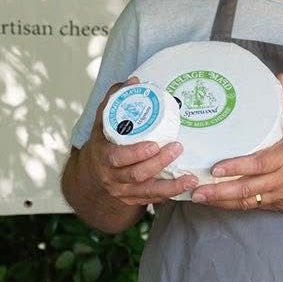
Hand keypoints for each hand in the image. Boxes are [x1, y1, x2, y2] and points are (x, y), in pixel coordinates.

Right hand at [81, 77, 197, 204]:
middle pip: (136, 174)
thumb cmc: (103, 142)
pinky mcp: (132, 200)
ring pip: (147, 192)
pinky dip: (169, 195)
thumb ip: (116, 99)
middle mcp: (111, 176)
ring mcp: (121, 191)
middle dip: (158, 163)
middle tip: (178, 148)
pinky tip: (185, 188)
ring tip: (190, 177)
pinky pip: (152, 200)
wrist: (92, 173)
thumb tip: (134, 81)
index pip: (117, 157)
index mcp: (103, 156)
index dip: (136, 153)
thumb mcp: (103, 120)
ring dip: (170, 186)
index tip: (154, 144)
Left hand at [190, 74, 282, 210]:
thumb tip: (279, 79)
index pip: (257, 164)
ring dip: (222, 202)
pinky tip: (220, 203)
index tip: (215, 169)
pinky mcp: (280, 205)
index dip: (236, 168)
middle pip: (246, 189)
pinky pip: (255, 207)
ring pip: (247, 202)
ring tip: (199, 199)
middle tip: (195, 191)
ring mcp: (279, 195)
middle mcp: (281, 179)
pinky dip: (236, 206)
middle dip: (219, 192)